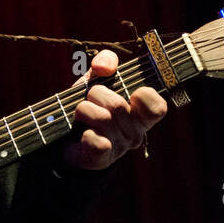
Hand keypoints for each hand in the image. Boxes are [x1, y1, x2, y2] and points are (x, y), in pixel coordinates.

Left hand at [61, 50, 167, 170]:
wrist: (66, 139)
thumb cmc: (89, 106)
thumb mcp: (97, 80)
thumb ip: (105, 63)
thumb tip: (103, 67)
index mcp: (141, 115)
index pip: (157, 108)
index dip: (144, 95)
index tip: (129, 91)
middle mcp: (135, 133)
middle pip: (117, 105)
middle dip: (96, 93)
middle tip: (90, 99)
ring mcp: (119, 148)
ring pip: (102, 118)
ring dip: (84, 109)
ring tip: (81, 114)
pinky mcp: (102, 159)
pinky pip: (96, 142)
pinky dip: (84, 133)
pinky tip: (82, 133)